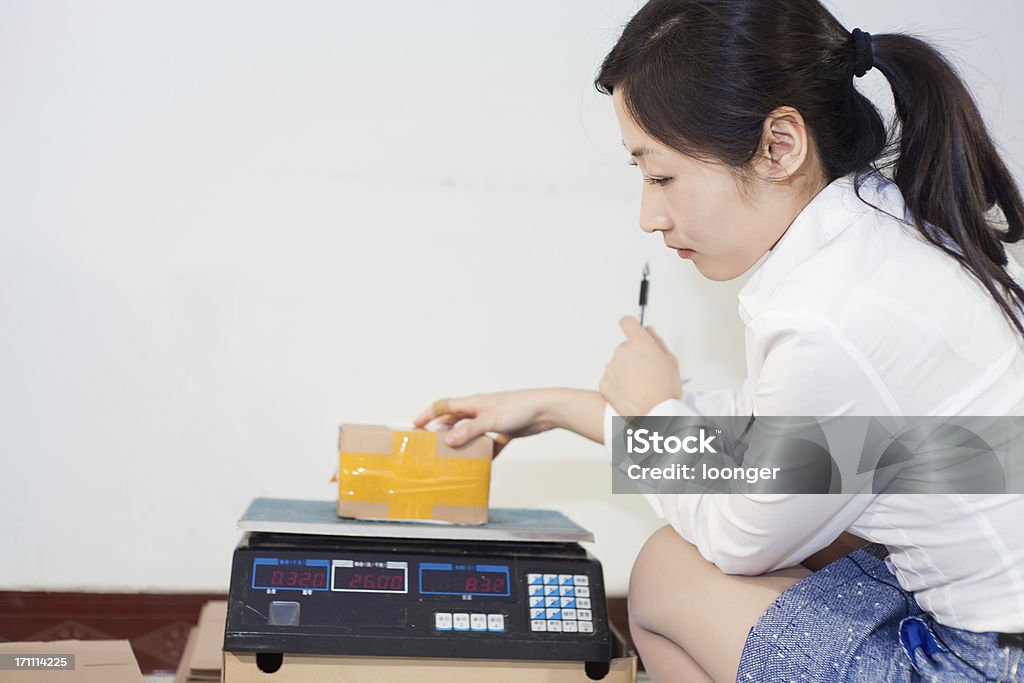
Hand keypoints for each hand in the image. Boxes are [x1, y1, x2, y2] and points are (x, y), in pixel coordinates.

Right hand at [414, 389, 560, 456]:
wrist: (546, 410)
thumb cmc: (518, 408)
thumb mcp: (489, 420)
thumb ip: (468, 431)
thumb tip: (448, 441)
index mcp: (473, 403)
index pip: (444, 406)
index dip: (428, 414)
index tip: (415, 426)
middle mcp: (480, 411)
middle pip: (456, 421)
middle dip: (443, 432)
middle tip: (432, 447)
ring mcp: (493, 421)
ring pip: (472, 434)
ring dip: (464, 445)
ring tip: (454, 459)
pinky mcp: (505, 431)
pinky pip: (490, 444)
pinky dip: (486, 453)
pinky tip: (483, 463)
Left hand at [599, 316, 682, 415]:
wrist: (653, 416)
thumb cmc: (665, 391)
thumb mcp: (671, 361)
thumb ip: (657, 342)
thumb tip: (648, 331)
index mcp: (640, 343)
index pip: (628, 322)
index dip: (632, 326)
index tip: (634, 332)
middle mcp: (622, 352)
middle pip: (625, 347)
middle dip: (633, 356)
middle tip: (646, 373)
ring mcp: (611, 367)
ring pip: (618, 364)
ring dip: (626, 371)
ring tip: (640, 387)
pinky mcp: (604, 382)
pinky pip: (611, 379)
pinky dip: (618, 385)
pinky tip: (631, 394)